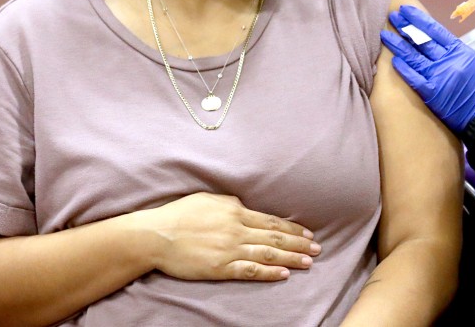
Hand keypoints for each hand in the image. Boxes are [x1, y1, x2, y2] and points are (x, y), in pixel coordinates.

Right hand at [139, 193, 320, 281]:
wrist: (156, 235)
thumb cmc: (178, 215)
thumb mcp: (207, 200)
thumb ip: (229, 204)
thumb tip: (244, 207)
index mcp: (234, 211)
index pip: (271, 221)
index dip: (292, 228)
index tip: (307, 234)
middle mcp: (236, 229)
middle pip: (275, 237)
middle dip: (299, 244)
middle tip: (318, 249)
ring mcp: (229, 249)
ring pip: (268, 254)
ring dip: (292, 258)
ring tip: (309, 262)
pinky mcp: (220, 267)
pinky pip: (250, 270)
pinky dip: (269, 273)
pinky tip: (285, 274)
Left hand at [380, 5, 474, 132]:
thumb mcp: (469, 61)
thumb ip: (451, 50)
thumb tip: (429, 38)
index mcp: (459, 50)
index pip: (435, 30)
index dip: (418, 18)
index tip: (405, 10)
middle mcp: (449, 60)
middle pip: (422, 40)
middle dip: (405, 27)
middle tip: (392, 17)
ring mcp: (440, 76)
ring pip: (414, 57)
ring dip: (398, 45)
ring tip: (385, 35)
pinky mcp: (433, 94)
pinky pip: (414, 78)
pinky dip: (404, 69)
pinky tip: (393, 61)